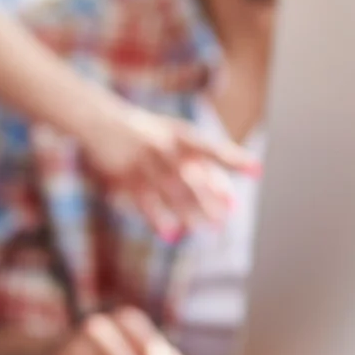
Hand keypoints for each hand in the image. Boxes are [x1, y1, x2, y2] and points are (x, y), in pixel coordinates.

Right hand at [77, 102, 254, 238]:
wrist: (98, 120)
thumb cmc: (146, 131)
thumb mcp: (171, 133)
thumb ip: (196, 159)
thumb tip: (224, 193)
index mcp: (179, 133)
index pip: (211, 147)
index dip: (234, 158)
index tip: (256, 170)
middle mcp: (163, 146)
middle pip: (192, 174)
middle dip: (212, 194)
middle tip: (229, 213)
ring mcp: (143, 162)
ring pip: (172, 191)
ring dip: (191, 211)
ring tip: (210, 227)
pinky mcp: (125, 178)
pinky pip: (146, 202)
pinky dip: (158, 219)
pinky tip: (171, 234)